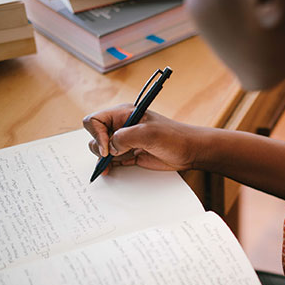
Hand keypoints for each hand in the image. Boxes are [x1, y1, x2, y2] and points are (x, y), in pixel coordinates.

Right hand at [83, 103, 205, 175]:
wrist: (190, 151)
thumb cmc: (174, 137)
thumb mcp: (148, 134)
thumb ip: (124, 138)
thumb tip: (109, 148)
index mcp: (123, 114)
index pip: (95, 120)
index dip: (96, 134)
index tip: (107, 147)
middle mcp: (122, 126)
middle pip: (95, 136)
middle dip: (98, 148)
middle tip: (109, 157)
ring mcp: (125, 141)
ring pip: (102, 149)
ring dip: (102, 159)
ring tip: (109, 166)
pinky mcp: (130, 154)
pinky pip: (112, 160)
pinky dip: (108, 165)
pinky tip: (110, 170)